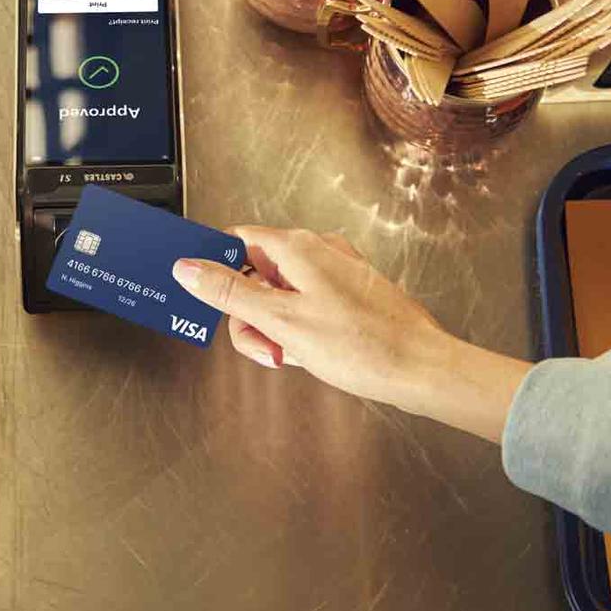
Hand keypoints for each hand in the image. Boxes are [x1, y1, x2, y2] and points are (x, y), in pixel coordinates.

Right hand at [172, 227, 531, 442]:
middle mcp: (317, 251)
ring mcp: (335, 274)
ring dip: (273, 330)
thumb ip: (230, 292)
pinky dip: (298, 332)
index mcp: (297, 247)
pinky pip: (305, 308)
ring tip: (291, 356)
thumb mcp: (282, 321)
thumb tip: (188, 268)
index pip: (236, 241)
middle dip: (249, 315)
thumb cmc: (364, 347)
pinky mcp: (348, 297)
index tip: (209, 299)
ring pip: (279, 296)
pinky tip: (311, 355)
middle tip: (265, 347)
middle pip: (256, 274)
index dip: (216, 270)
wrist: (422, 370)